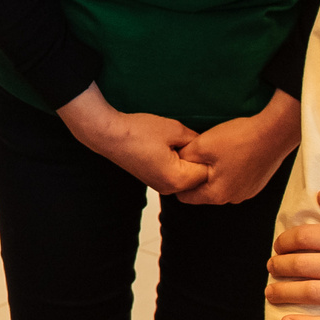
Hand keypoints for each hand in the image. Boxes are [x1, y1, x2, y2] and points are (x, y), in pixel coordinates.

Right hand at [57, 86, 208, 196]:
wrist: (109, 134)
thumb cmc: (139, 131)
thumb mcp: (175, 130)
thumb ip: (197, 140)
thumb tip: (209, 145)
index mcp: (177, 179)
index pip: (208, 173)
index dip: (210, 157)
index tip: (209, 142)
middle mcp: (169, 189)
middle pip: (198, 179)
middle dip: (201, 161)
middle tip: (197, 141)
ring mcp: (160, 186)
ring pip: (187, 178)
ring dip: (189, 162)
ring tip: (183, 143)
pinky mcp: (154, 181)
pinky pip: (175, 176)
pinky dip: (179, 164)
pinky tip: (172, 148)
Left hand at [173, 91, 299, 205]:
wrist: (275, 131)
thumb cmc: (240, 139)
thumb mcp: (202, 145)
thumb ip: (184, 159)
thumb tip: (175, 163)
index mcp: (217, 195)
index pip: (185, 197)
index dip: (178, 180)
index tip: (178, 164)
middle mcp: (233, 199)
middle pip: (203, 191)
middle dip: (196, 175)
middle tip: (197, 153)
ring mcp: (247, 192)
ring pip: (220, 184)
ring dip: (214, 171)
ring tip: (215, 151)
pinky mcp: (257, 183)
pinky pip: (235, 179)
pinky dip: (229, 169)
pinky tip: (232, 152)